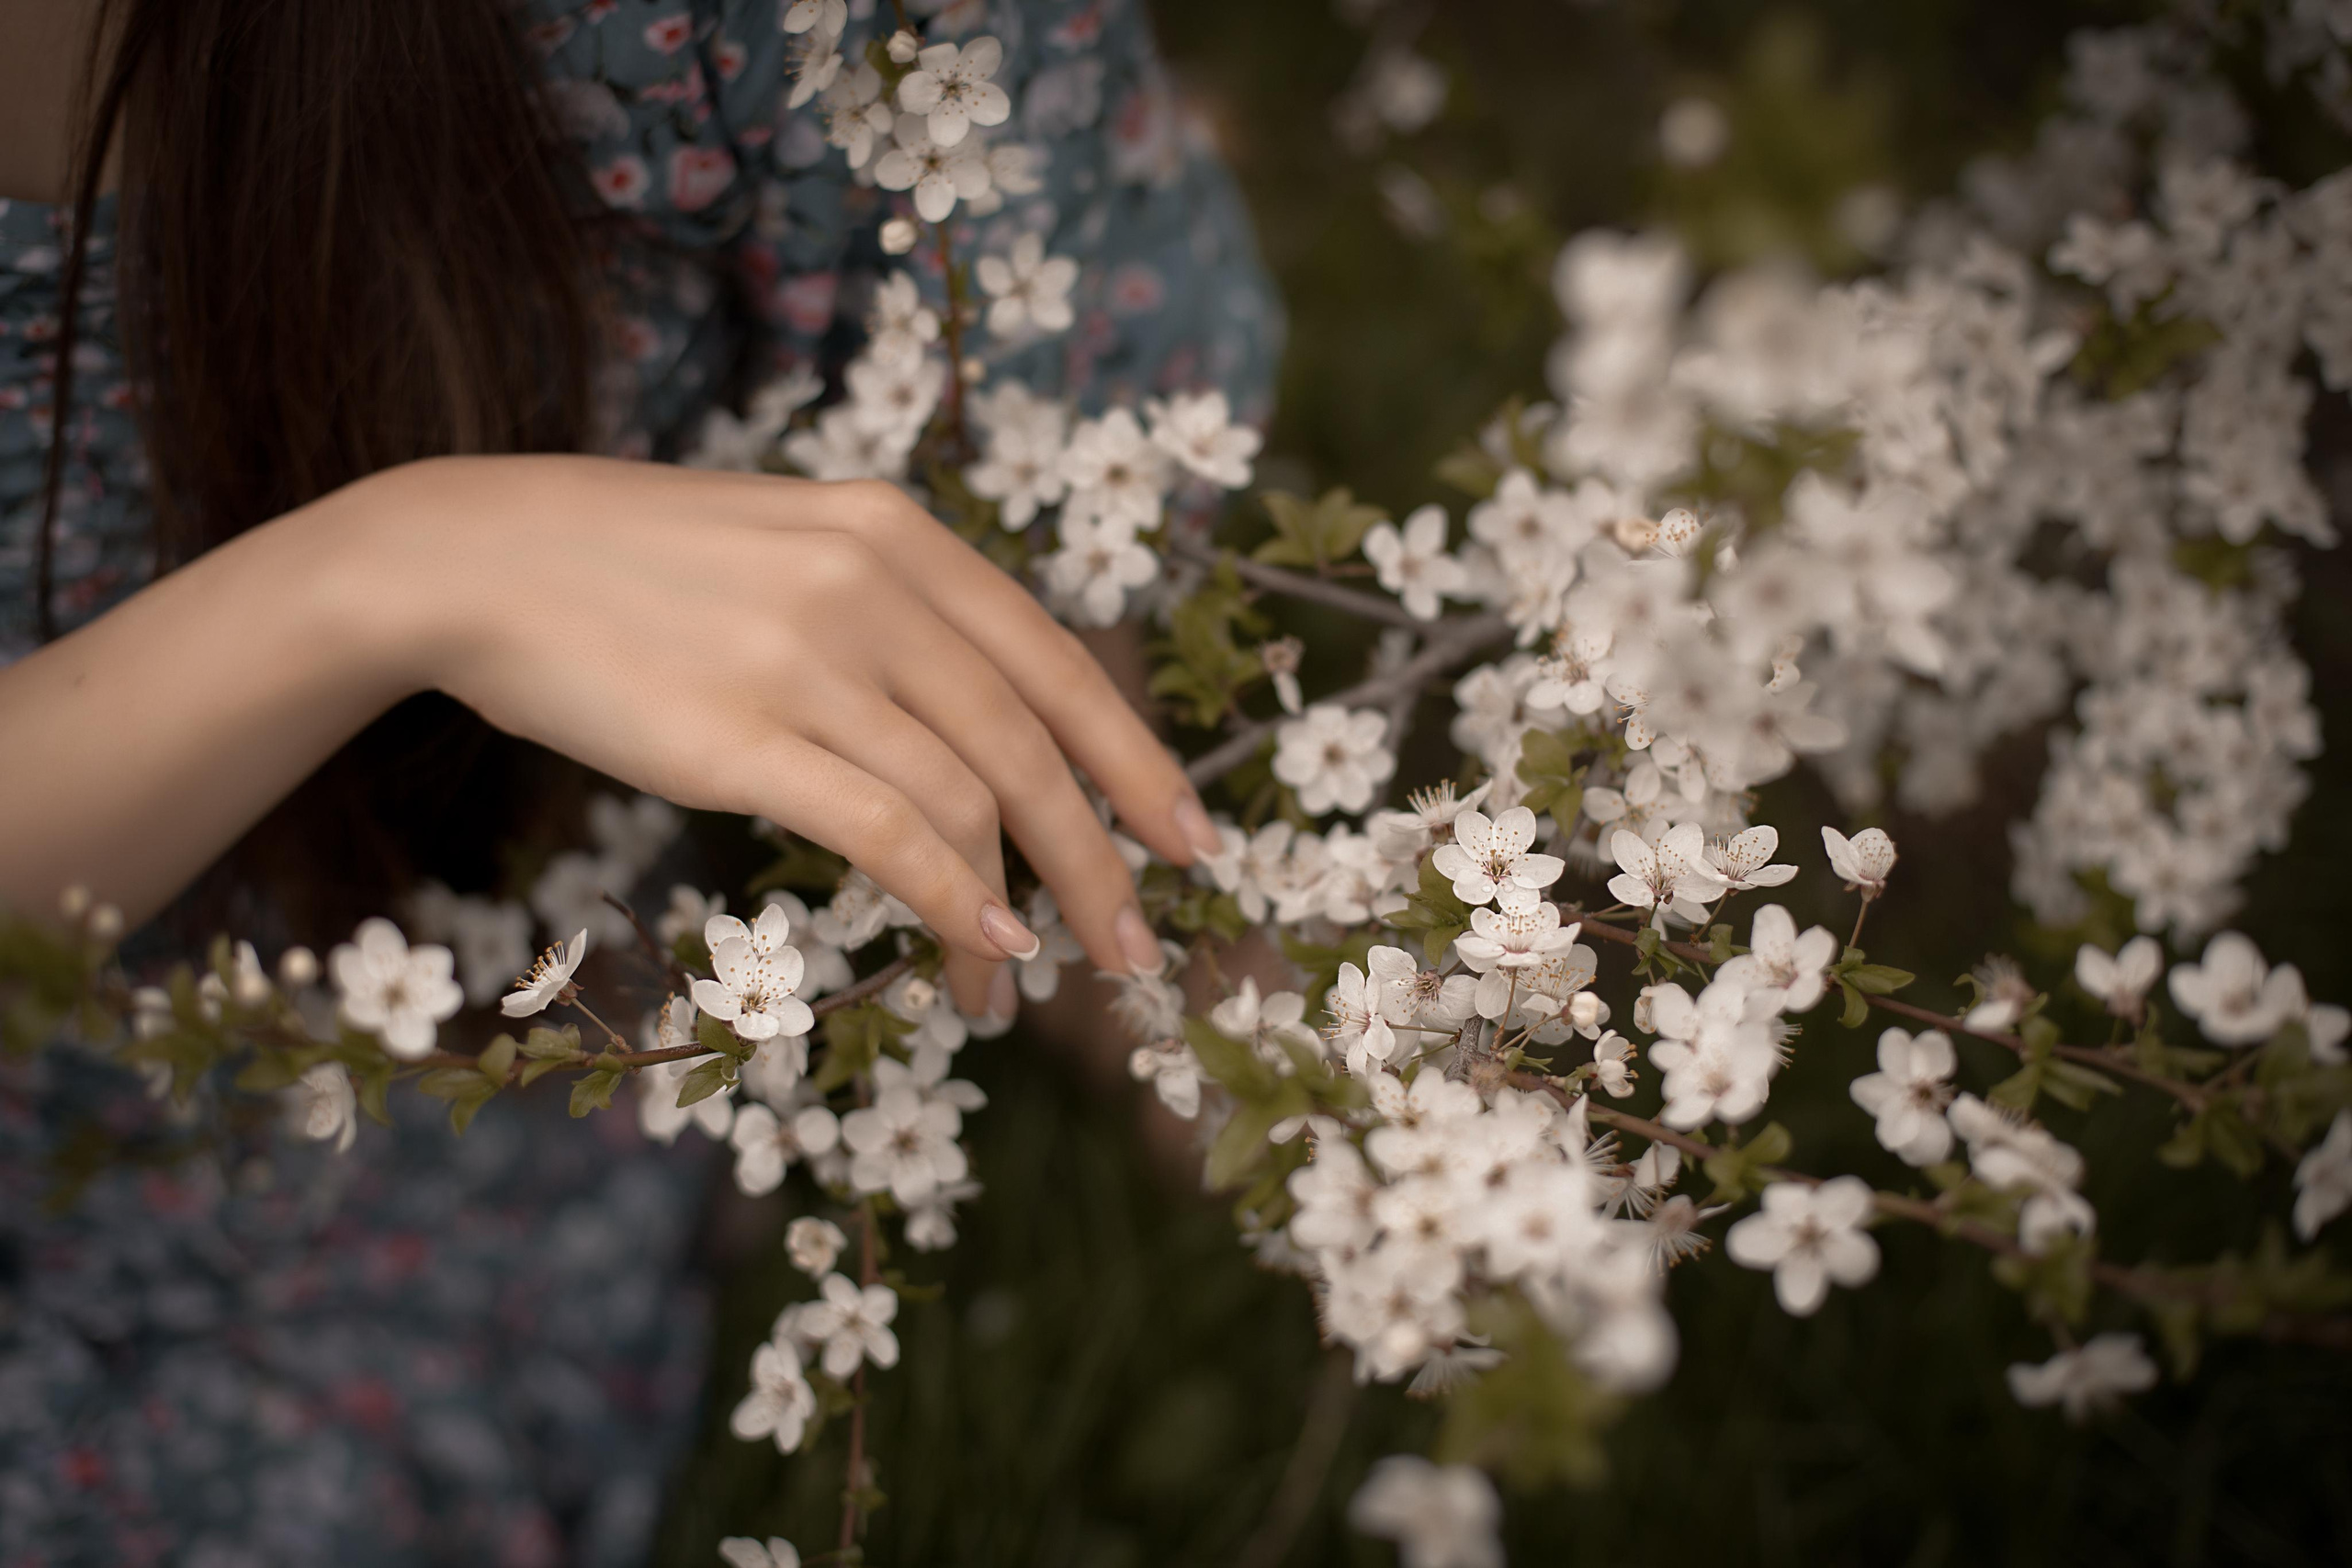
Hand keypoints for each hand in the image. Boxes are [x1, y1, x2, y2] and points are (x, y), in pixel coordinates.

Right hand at [361, 455, 1222, 1015]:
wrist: (479, 556)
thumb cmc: (642, 569)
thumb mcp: (799, 547)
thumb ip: (901, 615)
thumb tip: (994, 733)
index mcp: (901, 536)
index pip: (1059, 665)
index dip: (1139, 762)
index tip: (1192, 840)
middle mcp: (873, 584)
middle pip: (1034, 746)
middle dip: (1105, 860)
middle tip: (1139, 948)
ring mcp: (808, 658)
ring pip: (972, 801)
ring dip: (1020, 911)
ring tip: (1022, 986)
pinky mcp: (739, 736)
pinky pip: (886, 834)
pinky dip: (952, 902)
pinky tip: (977, 954)